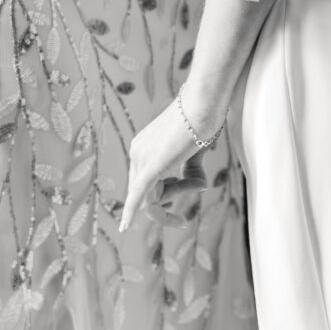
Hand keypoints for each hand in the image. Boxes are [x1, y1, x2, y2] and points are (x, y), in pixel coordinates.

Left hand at [119, 91, 225, 231]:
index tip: (188, 192)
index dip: (169, 192)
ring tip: (197, 180)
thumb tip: (199, 187)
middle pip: (149, 192)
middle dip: (173, 196)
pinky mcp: (151, 167)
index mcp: (144, 146)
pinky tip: (125, 227)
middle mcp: (137, 152)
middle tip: (197, 184)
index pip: (149, 182)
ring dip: (177, 196)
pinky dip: (132, 213)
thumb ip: (191, 170)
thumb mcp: (196, 149)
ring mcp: (141, 159)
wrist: (205, 102)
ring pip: (153, 198)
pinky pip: (139, 197)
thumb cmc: (203, 119)